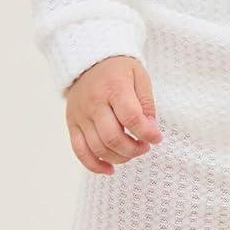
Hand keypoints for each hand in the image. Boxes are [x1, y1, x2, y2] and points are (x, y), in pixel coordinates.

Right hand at [64, 55, 162, 173]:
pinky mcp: (72, 123)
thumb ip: (146, 103)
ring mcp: (80, 115)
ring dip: (119, 158)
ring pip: (98, 148)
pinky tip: (110, 169)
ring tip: (132, 152)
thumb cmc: (119, 69)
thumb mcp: (139, 76)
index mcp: (113, 87)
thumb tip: (151, 130)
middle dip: (134, 149)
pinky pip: (79, 151)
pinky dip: (94, 165)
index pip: (131, 118)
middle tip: (145, 147)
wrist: (88, 60)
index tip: (157, 138)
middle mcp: (94, 102)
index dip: (147, 133)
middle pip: (113, 137)